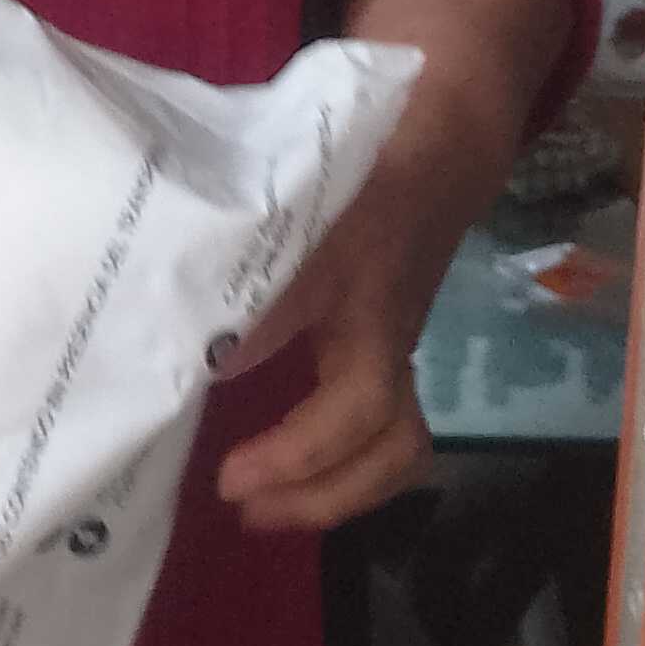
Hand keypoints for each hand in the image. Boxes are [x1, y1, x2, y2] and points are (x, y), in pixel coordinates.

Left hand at [212, 106, 492, 537]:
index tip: (231, 479)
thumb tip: (206, 359)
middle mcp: (388, 341)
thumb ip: (250, 267)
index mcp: (368, 311)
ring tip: (268, 503)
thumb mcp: (296, 201)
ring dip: (338, 487)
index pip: (356, 408)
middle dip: (326, 495)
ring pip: (396, 442)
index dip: (300, 456)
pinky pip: (376, 421)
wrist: (439, 136)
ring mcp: (393, 345)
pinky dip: (335, 455)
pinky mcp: (383, 342)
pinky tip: (282, 459)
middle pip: (394, 447)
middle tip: (247, 509)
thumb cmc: (362, 161)